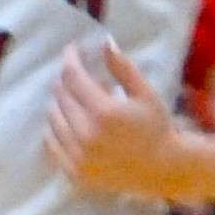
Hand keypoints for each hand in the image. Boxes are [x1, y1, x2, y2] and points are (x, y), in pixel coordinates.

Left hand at [45, 39, 194, 199]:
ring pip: (53, 118)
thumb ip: (123, 68)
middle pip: (61, 96)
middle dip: (67, 80)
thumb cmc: (156, 128)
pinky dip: (55, 128)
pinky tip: (68, 121)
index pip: (74, 77)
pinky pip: (51, 144)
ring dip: (60, 103)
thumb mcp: (145, 94)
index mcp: (104, 112)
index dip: (71, 59)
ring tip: (76, 98)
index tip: (72, 50)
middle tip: (77, 74)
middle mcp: (86, 134)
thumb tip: (105, 42)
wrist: (163, 169)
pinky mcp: (73, 172)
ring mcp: (77, 156)